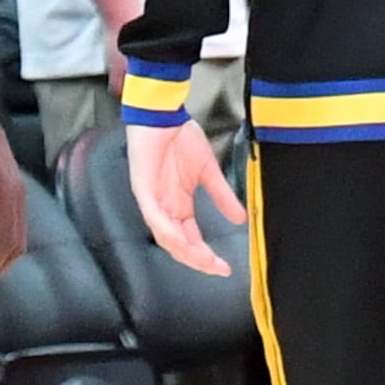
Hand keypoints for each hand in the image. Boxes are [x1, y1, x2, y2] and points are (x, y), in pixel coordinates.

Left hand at [126, 115, 244, 277]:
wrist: (163, 115)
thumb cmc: (180, 138)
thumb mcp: (208, 172)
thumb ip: (222, 196)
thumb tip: (241, 218)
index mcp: (178, 205)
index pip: (191, 239)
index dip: (206, 255)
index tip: (225, 267)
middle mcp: (164, 208)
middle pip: (178, 245)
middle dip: (198, 260)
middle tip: (217, 269)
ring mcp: (152, 201)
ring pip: (165, 237)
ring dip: (185, 251)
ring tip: (203, 260)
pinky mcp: (143, 189)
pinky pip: (154, 217)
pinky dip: (167, 231)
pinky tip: (182, 241)